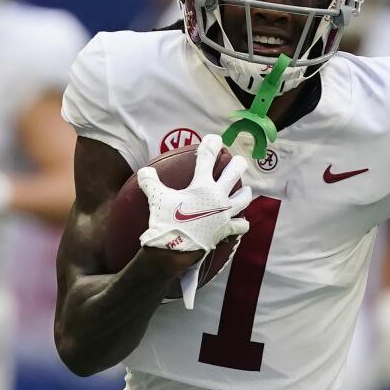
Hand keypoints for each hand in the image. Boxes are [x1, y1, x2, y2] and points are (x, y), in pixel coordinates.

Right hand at [138, 134, 251, 253]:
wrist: (175, 250)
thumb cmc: (166, 222)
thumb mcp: (156, 199)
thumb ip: (150, 182)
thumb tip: (144, 171)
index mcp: (202, 185)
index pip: (207, 157)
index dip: (211, 144)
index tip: (215, 138)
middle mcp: (218, 196)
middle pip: (235, 171)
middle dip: (237, 163)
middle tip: (237, 161)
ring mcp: (225, 213)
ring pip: (244, 197)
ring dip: (244, 192)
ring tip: (244, 190)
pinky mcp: (226, 230)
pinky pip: (241, 225)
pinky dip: (241, 222)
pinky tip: (240, 221)